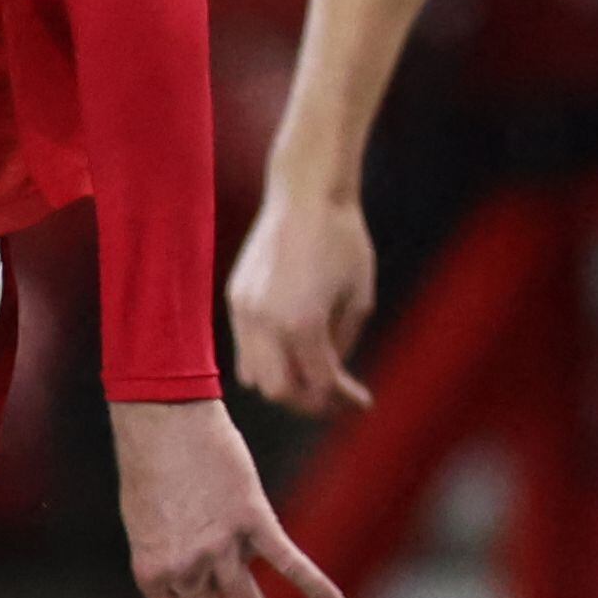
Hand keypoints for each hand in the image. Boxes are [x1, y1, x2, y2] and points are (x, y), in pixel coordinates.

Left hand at [109, 398, 347, 597]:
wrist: (161, 419)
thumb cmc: (149, 469)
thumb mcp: (144, 528)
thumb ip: (167, 566)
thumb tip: (188, 596)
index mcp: (153, 574)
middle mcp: (186, 568)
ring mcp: (220, 546)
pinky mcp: (251, 519)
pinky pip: (288, 561)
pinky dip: (315, 585)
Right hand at [226, 189, 377, 417]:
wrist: (306, 195)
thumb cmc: (343, 241)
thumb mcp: (359, 300)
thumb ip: (343, 344)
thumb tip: (333, 376)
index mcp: (303, 325)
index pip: (319, 384)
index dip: (343, 399)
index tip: (362, 402)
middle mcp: (267, 323)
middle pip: (281, 392)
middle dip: (310, 401)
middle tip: (335, 395)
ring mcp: (245, 311)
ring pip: (255, 377)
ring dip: (284, 382)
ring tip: (312, 375)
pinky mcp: (236, 298)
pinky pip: (245, 348)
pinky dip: (267, 360)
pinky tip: (291, 348)